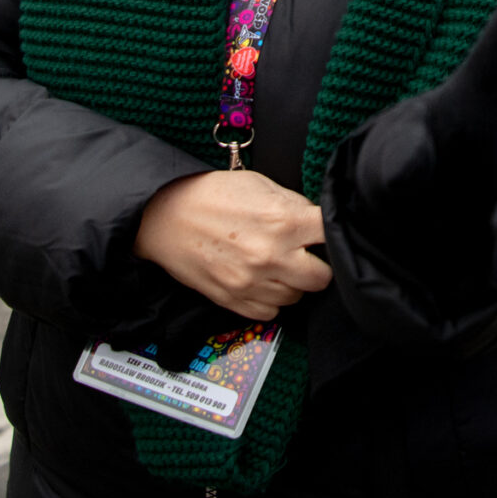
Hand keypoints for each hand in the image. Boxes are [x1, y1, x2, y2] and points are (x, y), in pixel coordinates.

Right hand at [133, 169, 331, 319]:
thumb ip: (293, 204)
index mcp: (283, 221)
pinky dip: (270, 300)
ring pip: (296, 297)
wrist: (164, 216)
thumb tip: (314, 221)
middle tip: (306, 255)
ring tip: (278, 265)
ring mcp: (252, 282)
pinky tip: (261, 280)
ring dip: (293, 283)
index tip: (325, 233)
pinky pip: (270, 313)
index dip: (332, 232)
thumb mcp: (259, 184)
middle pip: (322, 278)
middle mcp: (271, 256)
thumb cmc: (210, 195)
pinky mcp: (233, 301)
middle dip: (319, 265)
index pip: (331, 235)